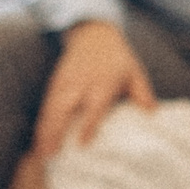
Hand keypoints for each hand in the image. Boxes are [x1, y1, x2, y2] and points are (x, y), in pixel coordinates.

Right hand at [35, 19, 155, 153]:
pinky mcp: (55, 83)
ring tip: (41, 152)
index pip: (95, 106)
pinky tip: (38, 138)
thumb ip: (142, 92)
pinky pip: (46, 105)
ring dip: (45, 130)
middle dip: (57, 131)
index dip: (89, 124)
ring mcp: (65, 82)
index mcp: (103, 82)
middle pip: (66, 108)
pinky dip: (41, 122)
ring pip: (52, 108)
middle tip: (51, 154)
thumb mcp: (134, 72)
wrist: (93, 34)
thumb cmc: (118, 59)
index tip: (83, 143)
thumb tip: (151, 112)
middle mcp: (81, 83)